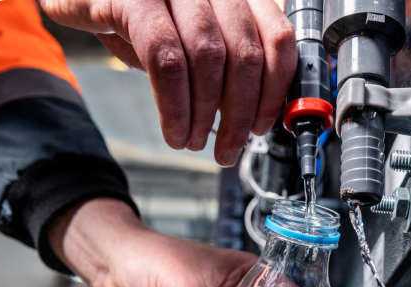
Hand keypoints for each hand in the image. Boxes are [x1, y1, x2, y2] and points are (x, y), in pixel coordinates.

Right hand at [39, 0, 296, 165]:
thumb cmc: (133, 13)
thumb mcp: (188, 38)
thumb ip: (223, 66)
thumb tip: (247, 114)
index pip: (277, 37)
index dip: (274, 90)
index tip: (260, 125)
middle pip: (246, 54)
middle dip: (239, 115)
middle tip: (228, 149)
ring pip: (210, 58)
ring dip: (205, 115)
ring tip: (194, 141)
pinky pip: (166, 60)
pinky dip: (174, 107)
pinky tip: (174, 131)